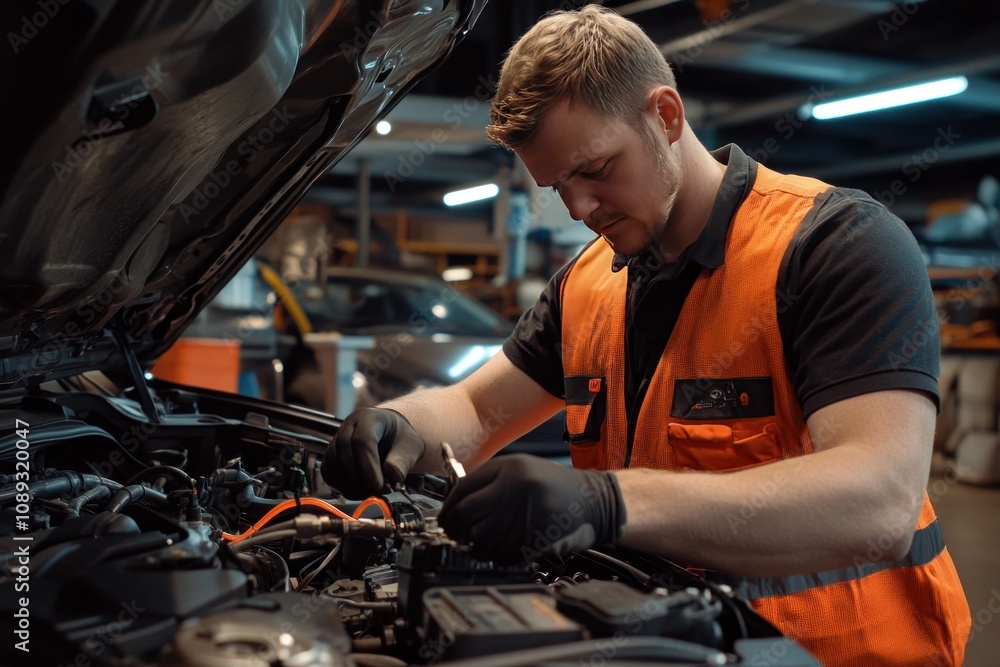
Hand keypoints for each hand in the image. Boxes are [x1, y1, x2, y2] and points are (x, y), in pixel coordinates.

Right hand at [321, 408, 425, 498]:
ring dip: (351, 486)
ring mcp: (336, 440)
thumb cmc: (401, 439)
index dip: (369, 467)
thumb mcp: (411, 446)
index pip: (362, 441)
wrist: (392, 435)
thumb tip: (392, 479)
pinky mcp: (331, 455)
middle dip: (361, 479)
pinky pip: (329, 473)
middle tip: (378, 492)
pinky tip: (360, 491)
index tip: (380, 486)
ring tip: (372, 492)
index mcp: (369, 418)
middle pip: (345, 453)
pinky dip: (342, 486)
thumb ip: (402, 462)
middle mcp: (349, 426)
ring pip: (334, 465)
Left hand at [436, 454, 625, 563]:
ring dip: (476, 545)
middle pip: (467, 513)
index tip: (446, 519)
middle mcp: (515, 488)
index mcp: (509, 468)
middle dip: (455, 528)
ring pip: (481, 537)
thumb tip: (456, 504)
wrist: (595, 501)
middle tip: (456, 534)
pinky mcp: (536, 537)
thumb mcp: (523, 471)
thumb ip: (491, 482)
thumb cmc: (557, 487)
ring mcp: (526, 513)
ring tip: (481, 543)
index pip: (463, 488)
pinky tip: (503, 548)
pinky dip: (497, 555)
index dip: (448, 507)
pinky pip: (503, 552)